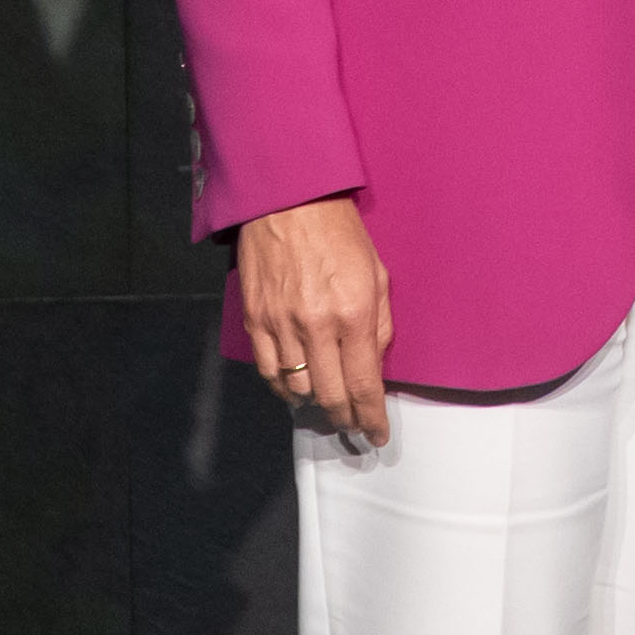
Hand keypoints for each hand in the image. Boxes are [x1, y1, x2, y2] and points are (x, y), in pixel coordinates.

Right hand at [235, 194, 392, 447]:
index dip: (370, 418)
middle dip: (345, 420)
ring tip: (328, 406)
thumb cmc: (340, 233)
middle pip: (329, 397)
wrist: (288, 201)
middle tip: (354, 427)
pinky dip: (284, 387)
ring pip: (297, 390)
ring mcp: (281, 325)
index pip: (362, 385)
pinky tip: (297, 388)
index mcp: (353, 314)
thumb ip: (379, 325)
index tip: (376, 433)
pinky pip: (268, 371)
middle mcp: (315, 326)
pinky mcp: (255, 320)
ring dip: (315, 405)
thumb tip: (375, 366)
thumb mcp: (378, 274)